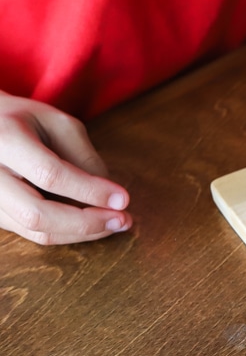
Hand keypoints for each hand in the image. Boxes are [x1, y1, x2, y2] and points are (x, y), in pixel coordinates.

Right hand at [0, 93, 130, 244]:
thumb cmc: (24, 121)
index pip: (50, 174)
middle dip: (87, 223)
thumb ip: (84, 158)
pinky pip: (32, 233)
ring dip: (81, 233)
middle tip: (122, 220)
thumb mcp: (58, 124)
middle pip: (36, 214)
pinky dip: (66, 232)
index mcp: (5, 139)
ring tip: (113, 223)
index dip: (90, 191)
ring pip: (35, 229)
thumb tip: (110, 198)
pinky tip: (90, 223)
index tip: (123, 199)